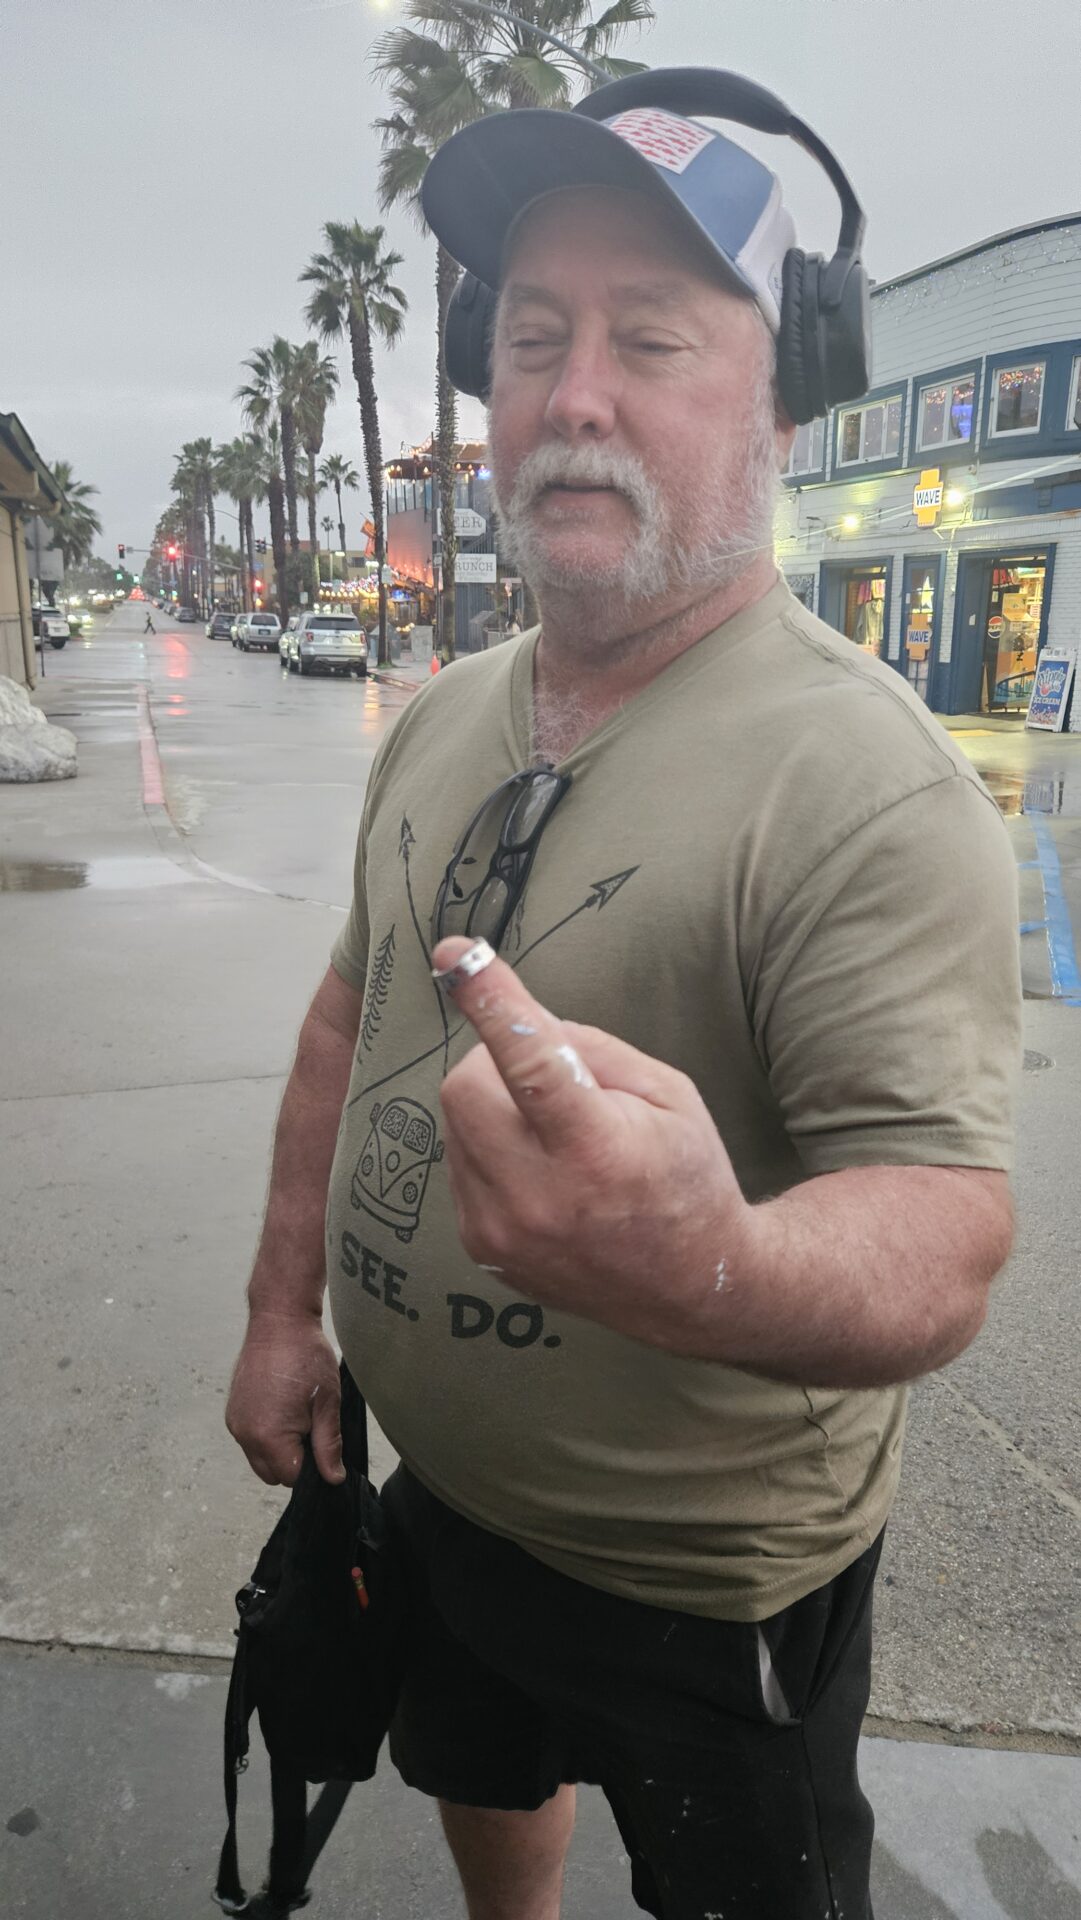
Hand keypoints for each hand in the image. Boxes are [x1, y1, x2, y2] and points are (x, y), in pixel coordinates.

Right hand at [226, 1311, 345, 1486]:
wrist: (279, 1322)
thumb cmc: (306, 1357)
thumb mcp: (327, 1404)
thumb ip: (328, 1445)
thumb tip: (332, 1478)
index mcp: (268, 1436)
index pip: (292, 1477)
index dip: (312, 1466)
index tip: (320, 1441)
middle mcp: (245, 1434)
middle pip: (272, 1474)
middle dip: (293, 1461)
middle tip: (310, 1428)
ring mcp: (235, 1423)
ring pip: (259, 1458)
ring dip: (278, 1450)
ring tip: (296, 1415)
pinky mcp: (232, 1412)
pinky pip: (250, 1440)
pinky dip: (265, 1435)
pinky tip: (281, 1408)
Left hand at [433, 937, 751, 1352]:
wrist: (691, 1290)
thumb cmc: (687, 1179)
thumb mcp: (670, 1094)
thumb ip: (592, 1050)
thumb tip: (519, 1020)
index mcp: (597, 1151)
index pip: (529, 1062)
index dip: (492, 1001)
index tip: (455, 955)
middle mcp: (539, 1198)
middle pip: (466, 1087)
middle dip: (495, 1062)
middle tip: (543, 1075)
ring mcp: (502, 1232)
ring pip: (455, 1125)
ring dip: (494, 1108)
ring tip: (555, 1137)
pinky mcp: (482, 1248)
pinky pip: (460, 1164)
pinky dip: (490, 1149)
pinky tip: (541, 1173)